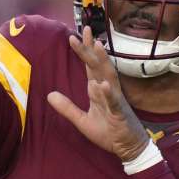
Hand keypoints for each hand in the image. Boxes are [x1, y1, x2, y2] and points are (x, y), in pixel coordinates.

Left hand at [47, 26, 151, 162]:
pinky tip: (103, 85)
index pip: (90, 66)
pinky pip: (114, 101)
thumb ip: (67, 108)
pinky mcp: (120, 113)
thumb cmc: (108, 132)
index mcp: (98, 90)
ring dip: (103, 61)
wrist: (128, 148)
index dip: (83, 51)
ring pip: (109, 76)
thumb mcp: (82, 121)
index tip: (74, 36)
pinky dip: (108, 93)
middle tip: (85, 30)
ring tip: (97, 45)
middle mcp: (107, 90)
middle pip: (98, 65)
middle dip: (91, 48)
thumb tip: (49, 95)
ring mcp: (115, 100)